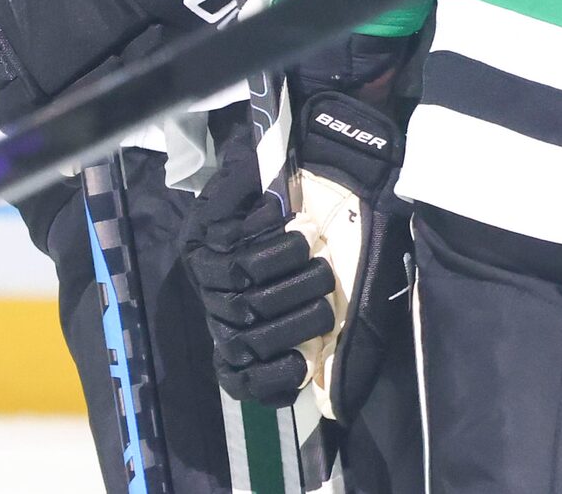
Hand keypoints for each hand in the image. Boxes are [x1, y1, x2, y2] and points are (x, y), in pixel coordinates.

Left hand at [183, 78, 409, 413]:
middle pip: (244, 340)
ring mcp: (211, 267)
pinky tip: (290, 230)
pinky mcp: (203, 230)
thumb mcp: (357, 291)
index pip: (241, 375)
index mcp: (260, 320)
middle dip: (295, 318)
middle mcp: (228, 300)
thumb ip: (345, 345)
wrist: (343, 158)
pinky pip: (231, 257)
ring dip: (287, 278)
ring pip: (238, 300)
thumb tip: (337, 403)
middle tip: (327, 289)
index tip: (300, 371)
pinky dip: (270, 245)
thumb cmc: (352, 226)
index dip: (265, 381)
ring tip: (314, 253)